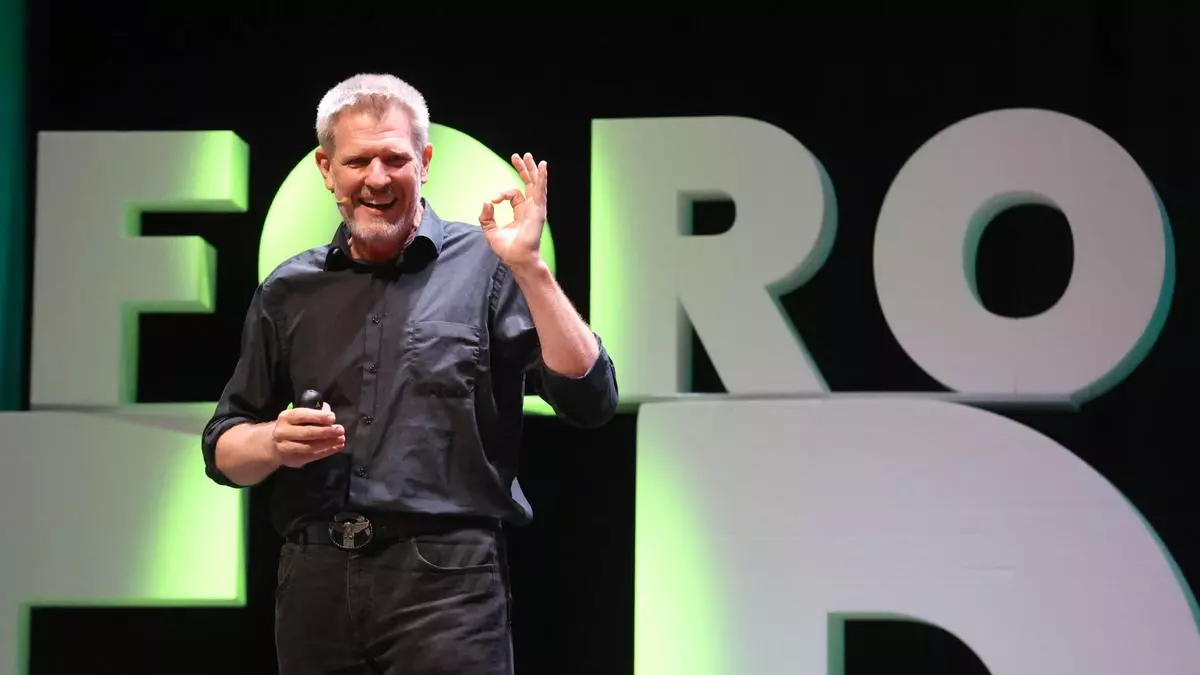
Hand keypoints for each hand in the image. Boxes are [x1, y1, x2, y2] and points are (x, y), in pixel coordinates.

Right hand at [271, 402, 344, 468]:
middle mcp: (282, 432)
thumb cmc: (293, 426)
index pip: (302, 416)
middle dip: (326, 431)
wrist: (275, 445)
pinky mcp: (292, 460)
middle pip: (307, 433)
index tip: (332, 418)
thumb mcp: (300, 416)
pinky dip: (326, 452)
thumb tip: (329, 413)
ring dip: (328, 443)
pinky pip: (311, 456)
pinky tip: (337, 447)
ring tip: (341, 439)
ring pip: (310, 446)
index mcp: (285, 417)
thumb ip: (314, 413)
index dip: (318, 417)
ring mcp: (285, 448)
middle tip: (340, 430)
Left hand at [479, 152, 547, 269]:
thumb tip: (486, 201)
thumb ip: (486, 217)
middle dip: (524, 170)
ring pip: (536, 185)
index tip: (493, 200)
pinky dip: (542, 178)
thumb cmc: (507, 250)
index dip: (501, 194)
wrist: (517, 260)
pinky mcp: (538, 211)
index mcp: (521, 213)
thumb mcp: (490, 231)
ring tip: (528, 156)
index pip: (513, 195)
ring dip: (532, 170)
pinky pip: (541, 191)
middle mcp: (530, 209)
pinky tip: (542, 166)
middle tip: (518, 156)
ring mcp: (536, 210)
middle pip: (529, 184)